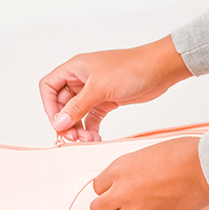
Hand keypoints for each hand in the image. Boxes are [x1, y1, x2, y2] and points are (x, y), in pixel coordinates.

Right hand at [39, 36, 191, 141]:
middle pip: (61, 105)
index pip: (49, 87)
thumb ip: (77, 107)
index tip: (58, 123)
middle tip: (73, 138)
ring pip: (76, 114)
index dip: (49, 106)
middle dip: (66, 123)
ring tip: (87, 141)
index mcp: (75, 69)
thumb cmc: (131, 69)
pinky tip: (95, 139)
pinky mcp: (105, 101)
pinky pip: (90, 119)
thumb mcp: (99, 88)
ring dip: (78, 129)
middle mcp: (81, 79)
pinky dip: (90, 130)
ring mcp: (93, 91)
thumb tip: (59, 123)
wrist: (160, 70)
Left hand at [89, 137, 208, 209]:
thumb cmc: (184, 154)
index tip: (113, 190)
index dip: (106, 189)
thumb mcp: (147, 152)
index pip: (97, 186)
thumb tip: (130, 177)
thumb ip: (132, 167)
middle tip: (116, 205)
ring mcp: (135, 209)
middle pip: (98, 208)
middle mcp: (122, 190)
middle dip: (106, 206)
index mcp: (119, 168)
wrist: (204, 166)